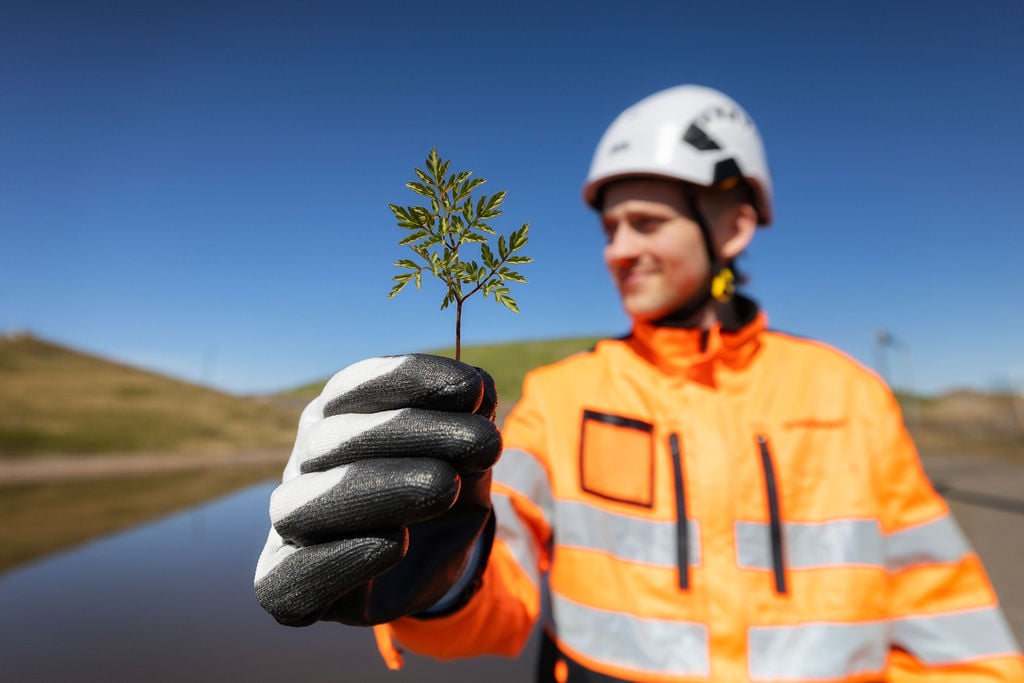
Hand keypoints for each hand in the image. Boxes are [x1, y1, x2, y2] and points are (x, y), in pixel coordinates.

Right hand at [254, 354, 500, 626]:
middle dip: (409, 432)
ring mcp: (291, 525)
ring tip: (445, 487)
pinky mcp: (288, 585)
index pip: (353, 387)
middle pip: (330, 440)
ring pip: (300, 505)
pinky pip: (289, 579)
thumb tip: (477, 390)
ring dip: (376, 490)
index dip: (409, 380)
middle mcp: (304, 464)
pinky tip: (396, 544)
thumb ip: (470, 417)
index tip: (473, 389)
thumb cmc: (442, 488)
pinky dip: (340, 560)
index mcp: (335, 417)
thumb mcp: (466, 448)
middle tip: (484, 443)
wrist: (434, 561)